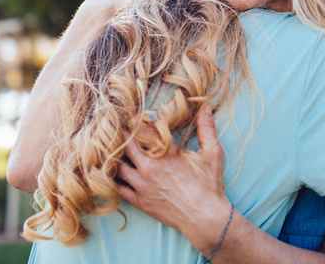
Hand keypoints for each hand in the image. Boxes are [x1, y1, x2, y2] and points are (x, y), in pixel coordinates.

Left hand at [118, 103, 232, 255]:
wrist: (206, 218)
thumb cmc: (209, 185)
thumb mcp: (212, 153)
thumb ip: (206, 127)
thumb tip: (206, 106)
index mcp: (164, 153)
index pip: (141, 129)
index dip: (136, 121)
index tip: (133, 116)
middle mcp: (149, 168)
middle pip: (124, 145)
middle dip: (121, 135)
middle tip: (117, 128)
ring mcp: (142, 186)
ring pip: (117, 166)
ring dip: (114, 156)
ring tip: (112, 148)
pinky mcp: (140, 201)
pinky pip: (117, 188)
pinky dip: (112, 179)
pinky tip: (112, 172)